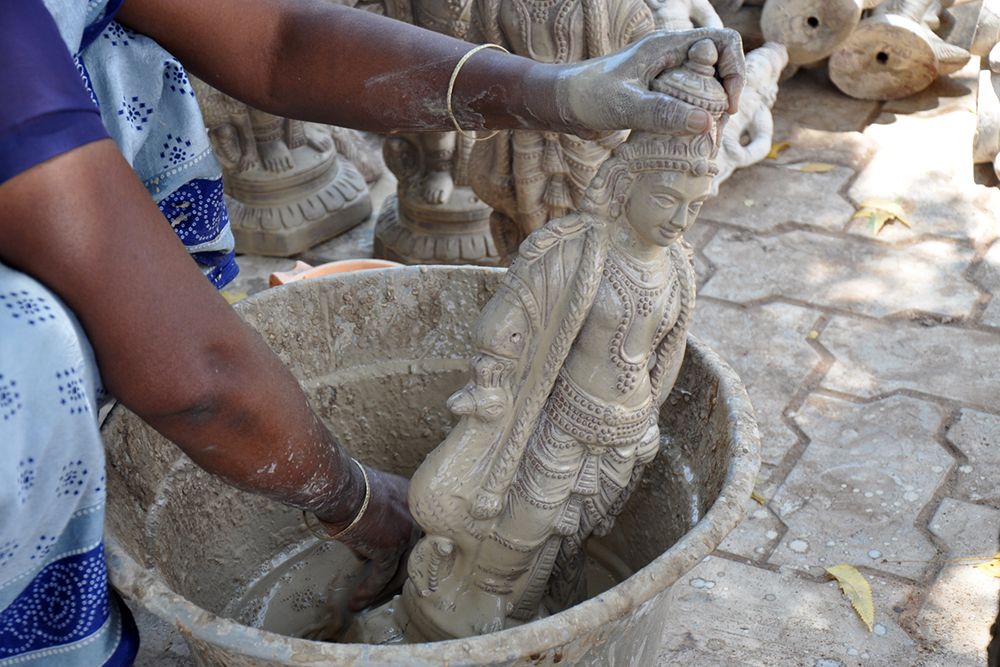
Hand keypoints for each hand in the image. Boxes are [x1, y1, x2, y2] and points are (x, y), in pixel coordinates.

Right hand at [318, 466, 420, 610]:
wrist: (339, 486)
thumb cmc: (344, 488)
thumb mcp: (365, 502)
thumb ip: (372, 525)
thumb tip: (363, 553)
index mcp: (411, 501)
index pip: (413, 533)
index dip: (402, 552)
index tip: (391, 567)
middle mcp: (415, 517)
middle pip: (410, 554)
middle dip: (395, 576)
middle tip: (381, 591)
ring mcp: (406, 533)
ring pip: (398, 570)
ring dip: (380, 589)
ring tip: (364, 601)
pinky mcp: (390, 549)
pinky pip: (382, 576)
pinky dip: (369, 590)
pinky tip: (357, 601)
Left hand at [547, 28, 745, 136]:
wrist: (559, 105)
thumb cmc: (586, 96)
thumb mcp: (625, 106)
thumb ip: (663, 113)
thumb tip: (706, 123)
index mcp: (667, 46)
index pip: (722, 41)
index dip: (735, 70)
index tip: (727, 106)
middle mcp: (670, 58)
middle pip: (718, 69)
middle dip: (724, 98)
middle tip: (714, 132)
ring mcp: (664, 77)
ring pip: (704, 90)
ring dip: (709, 114)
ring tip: (702, 142)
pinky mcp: (657, 97)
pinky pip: (686, 105)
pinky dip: (691, 123)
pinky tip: (685, 144)